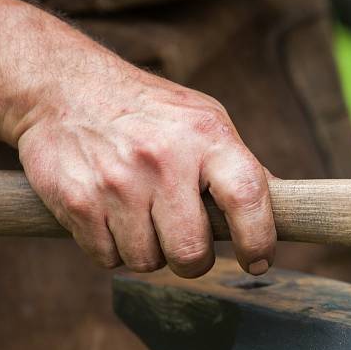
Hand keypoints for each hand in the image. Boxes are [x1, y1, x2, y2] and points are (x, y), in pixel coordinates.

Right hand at [14, 59, 274, 277]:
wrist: (64, 87)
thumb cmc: (151, 113)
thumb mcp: (205, 121)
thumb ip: (240, 167)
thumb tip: (286, 210)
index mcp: (207, 137)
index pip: (248, 197)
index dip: (259, 240)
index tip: (258, 262)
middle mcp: (163, 158)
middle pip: (191, 252)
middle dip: (194, 260)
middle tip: (187, 242)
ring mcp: (117, 181)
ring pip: (147, 262)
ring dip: (149, 251)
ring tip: (142, 215)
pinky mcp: (77, 200)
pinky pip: (107, 258)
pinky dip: (112, 247)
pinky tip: (111, 214)